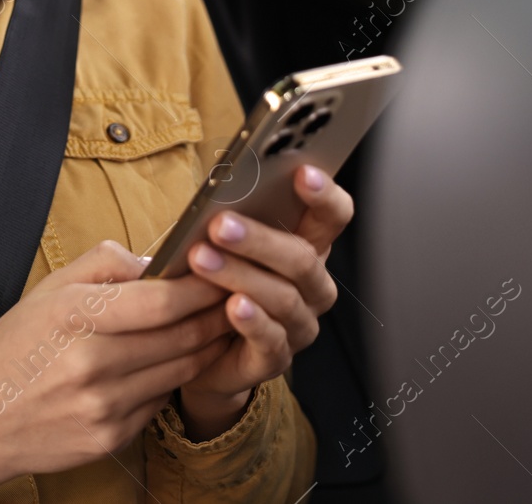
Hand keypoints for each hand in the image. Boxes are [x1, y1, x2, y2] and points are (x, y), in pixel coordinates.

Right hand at [0, 240, 236, 503]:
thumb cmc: (13, 349)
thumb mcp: (47, 290)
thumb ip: (102, 265)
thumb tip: (154, 261)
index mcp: (74, 317)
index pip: (161, 301)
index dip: (201, 288)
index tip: (222, 272)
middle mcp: (92, 363)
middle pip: (181, 337)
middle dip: (217, 315)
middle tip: (239, 296)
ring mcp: (104, 405)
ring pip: (180, 371)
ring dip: (208, 347)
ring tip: (222, 325)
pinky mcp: (111, 436)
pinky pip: (161, 400)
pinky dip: (175, 379)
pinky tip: (179, 362)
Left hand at [174, 163, 352, 438]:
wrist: (200, 351)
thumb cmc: (213, 286)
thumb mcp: (222, 248)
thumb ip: (230, 223)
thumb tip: (216, 196)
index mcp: (306, 248)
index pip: (332, 217)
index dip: (324, 196)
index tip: (302, 173)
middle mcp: (311, 286)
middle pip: (303, 259)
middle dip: (260, 240)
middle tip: (221, 225)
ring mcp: (298, 324)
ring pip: (284, 297)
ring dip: (241, 275)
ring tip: (203, 260)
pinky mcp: (276, 358)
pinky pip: (271, 340)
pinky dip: (252, 321)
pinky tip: (231, 307)